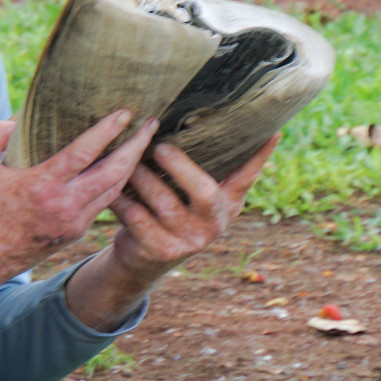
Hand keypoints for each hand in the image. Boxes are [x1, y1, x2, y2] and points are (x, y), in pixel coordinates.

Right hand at [0, 110, 158, 282]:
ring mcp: (74, 222)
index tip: (126, 112)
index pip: (85, 153)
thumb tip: (18, 117)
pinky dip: (117, 183)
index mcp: (43, 186)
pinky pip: (104, 204)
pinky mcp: (75, 232)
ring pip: (115, 190)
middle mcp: (65, 206)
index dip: (108, 131)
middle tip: (152, 123)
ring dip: (132, 165)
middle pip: (114, 172)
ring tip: (144, 141)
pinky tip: (124, 167)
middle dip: (137, 146)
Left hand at [107, 135, 278, 279]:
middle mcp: (215, 224)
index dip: (259, 156)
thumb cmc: (172, 210)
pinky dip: (121, 199)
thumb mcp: (193, 195)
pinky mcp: (162, 250)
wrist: (145, 258)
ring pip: (163, 202)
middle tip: (159, 146)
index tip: (271, 131)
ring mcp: (190, 241)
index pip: (247, 176)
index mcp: (227, 204)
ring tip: (127, 158)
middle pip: (205, 191)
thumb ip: (205, 168)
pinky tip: (109, 186)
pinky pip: (137, 218)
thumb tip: (216, 122)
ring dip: (142, 177)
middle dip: (180, 166)